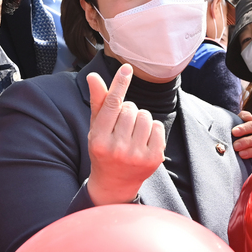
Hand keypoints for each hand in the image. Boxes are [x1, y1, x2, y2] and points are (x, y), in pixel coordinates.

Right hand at [86, 64, 165, 204]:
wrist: (115, 183)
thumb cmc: (104, 149)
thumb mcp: (96, 128)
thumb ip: (98, 102)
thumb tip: (93, 77)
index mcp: (99, 139)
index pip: (111, 105)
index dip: (119, 84)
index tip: (127, 68)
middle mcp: (117, 148)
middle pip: (131, 109)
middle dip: (128, 111)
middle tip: (122, 126)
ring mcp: (136, 155)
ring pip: (145, 116)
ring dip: (140, 119)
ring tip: (133, 133)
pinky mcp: (154, 159)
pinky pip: (158, 127)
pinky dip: (153, 129)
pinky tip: (144, 140)